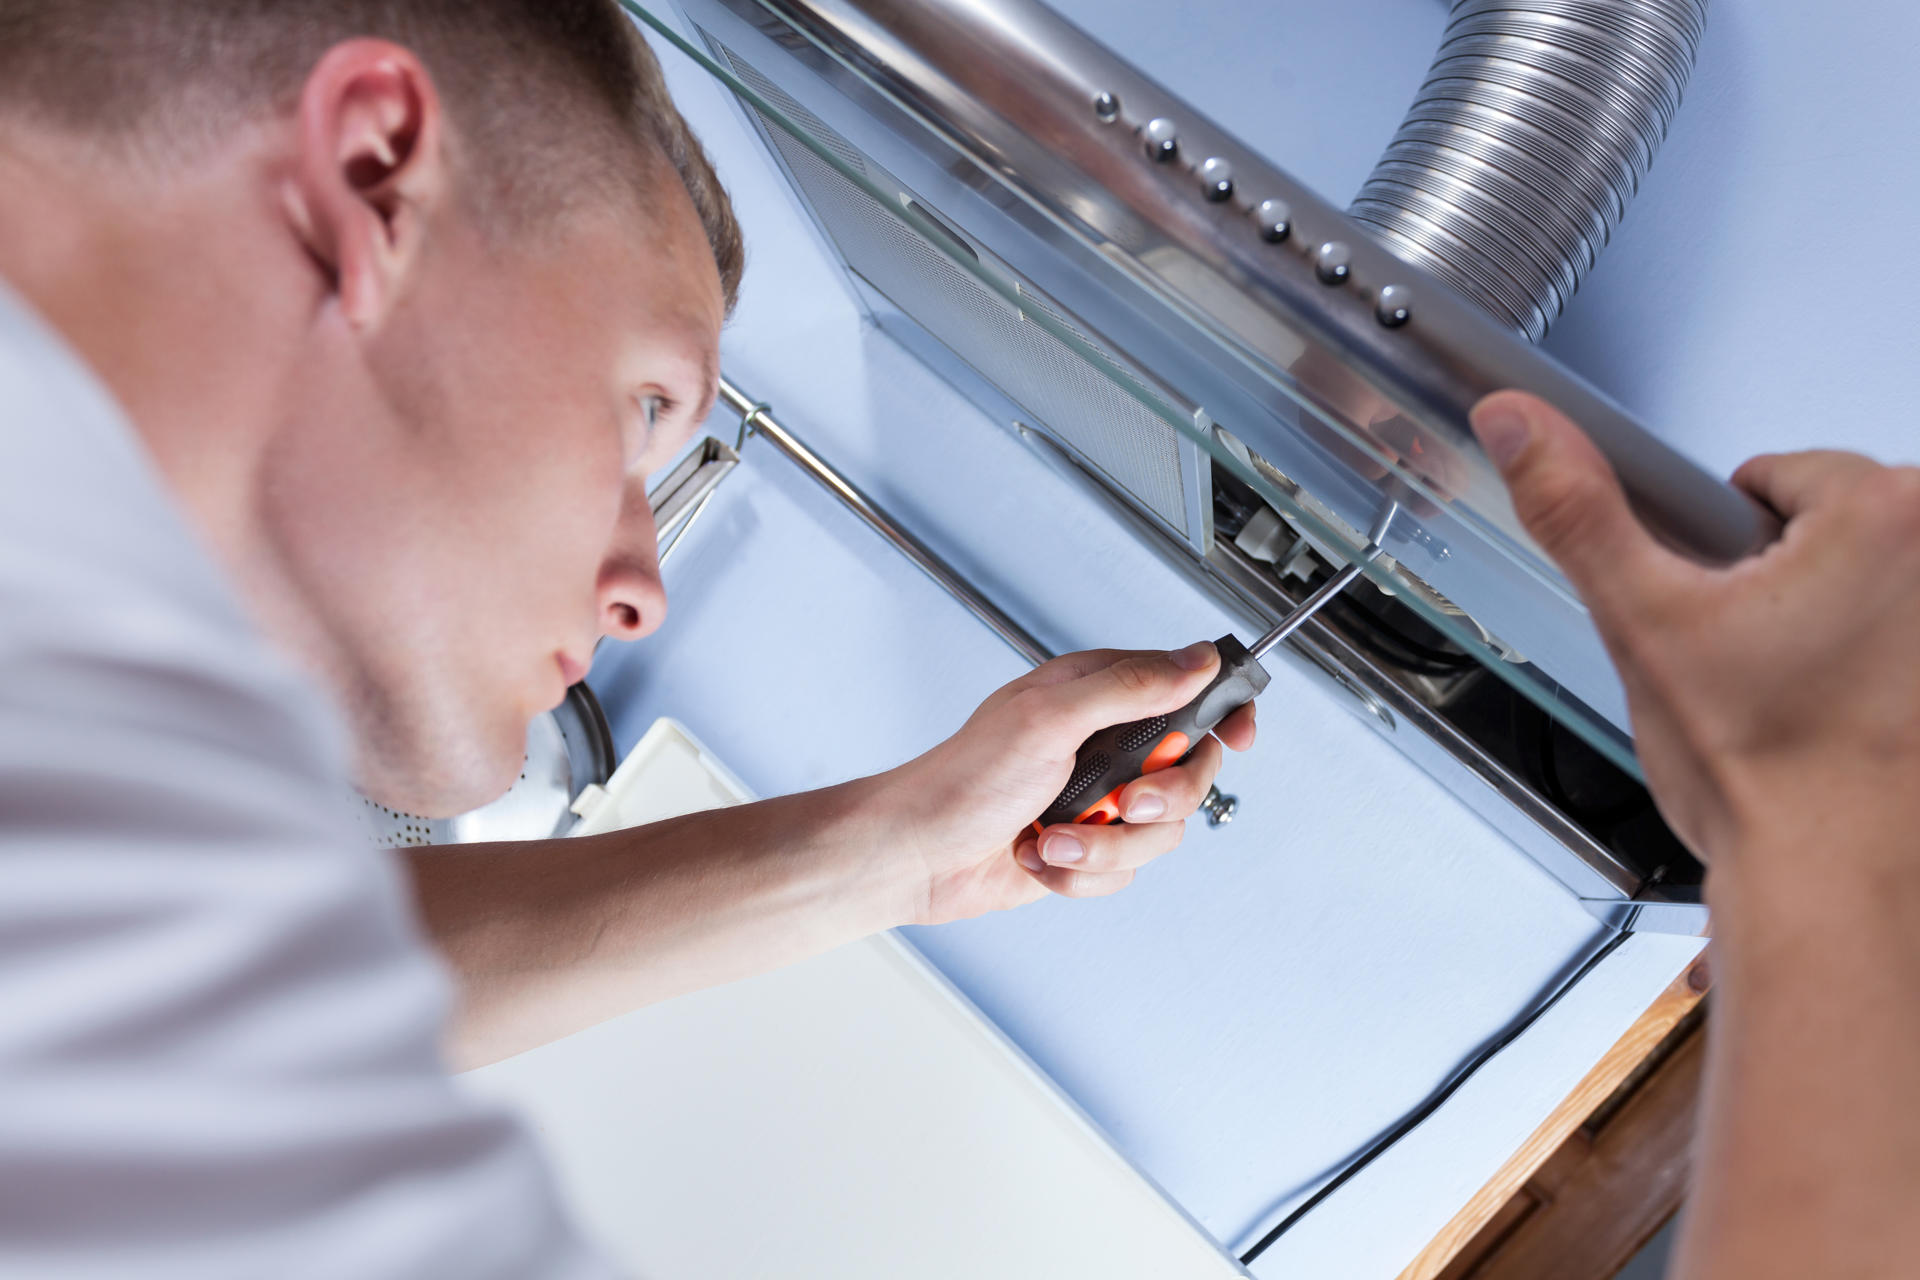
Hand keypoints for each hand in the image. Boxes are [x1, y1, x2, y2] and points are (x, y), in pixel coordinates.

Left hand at [879, 644, 1257, 925]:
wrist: (919, 854)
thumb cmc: (964, 777)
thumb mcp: (1051, 717)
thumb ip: (1131, 687)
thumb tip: (1197, 661)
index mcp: (1097, 695)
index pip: (1188, 689)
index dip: (1223, 711)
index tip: (1237, 736)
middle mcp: (1104, 744)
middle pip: (1191, 770)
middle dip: (1160, 798)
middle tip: (1122, 801)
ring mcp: (1097, 799)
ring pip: (1160, 832)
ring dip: (1104, 845)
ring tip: (1051, 836)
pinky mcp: (1087, 847)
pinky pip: (1124, 871)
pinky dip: (1081, 872)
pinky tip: (1038, 856)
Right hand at [1471, 391, 1919, 873]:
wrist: (1832, 884)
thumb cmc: (1764, 773)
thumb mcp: (1641, 622)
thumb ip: (1575, 510)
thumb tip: (1521, 422)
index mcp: (1884, 513)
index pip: (1773, 476)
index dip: (1723, 548)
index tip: (1726, 615)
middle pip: (1832, 525)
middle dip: (1787, 582)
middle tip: (1758, 664)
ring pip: (1871, 583)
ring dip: (1835, 624)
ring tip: (1801, 698)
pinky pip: (1899, 638)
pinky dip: (1876, 670)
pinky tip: (1844, 721)